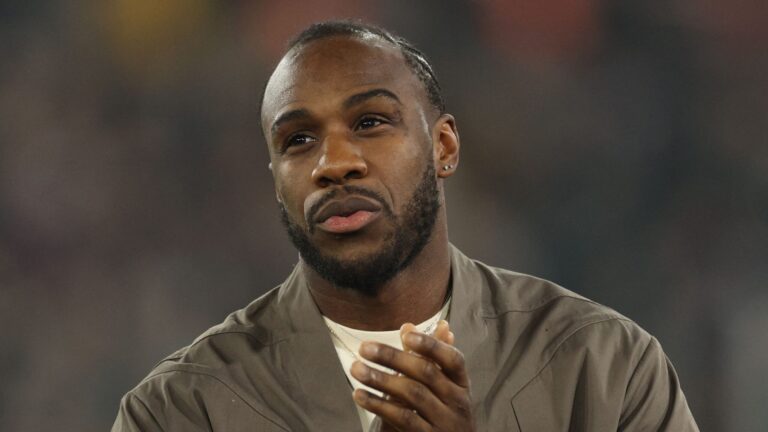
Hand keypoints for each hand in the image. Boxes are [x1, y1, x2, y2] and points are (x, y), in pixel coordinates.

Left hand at [350, 320, 474, 430]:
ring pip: (412, 394)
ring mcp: (444, 422)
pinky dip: (379, 405)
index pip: (452, 359)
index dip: (431, 345)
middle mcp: (457, 402)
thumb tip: (408, 326)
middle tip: (365, 348)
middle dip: (393, 357)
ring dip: (381, 379)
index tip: (407, 334)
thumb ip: (424, 357)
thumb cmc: (442, 413)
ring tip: (356, 368)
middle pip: (426, 373)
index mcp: (461, 383)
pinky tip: (360, 395)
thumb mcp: (440, 386)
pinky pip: (402, 418)